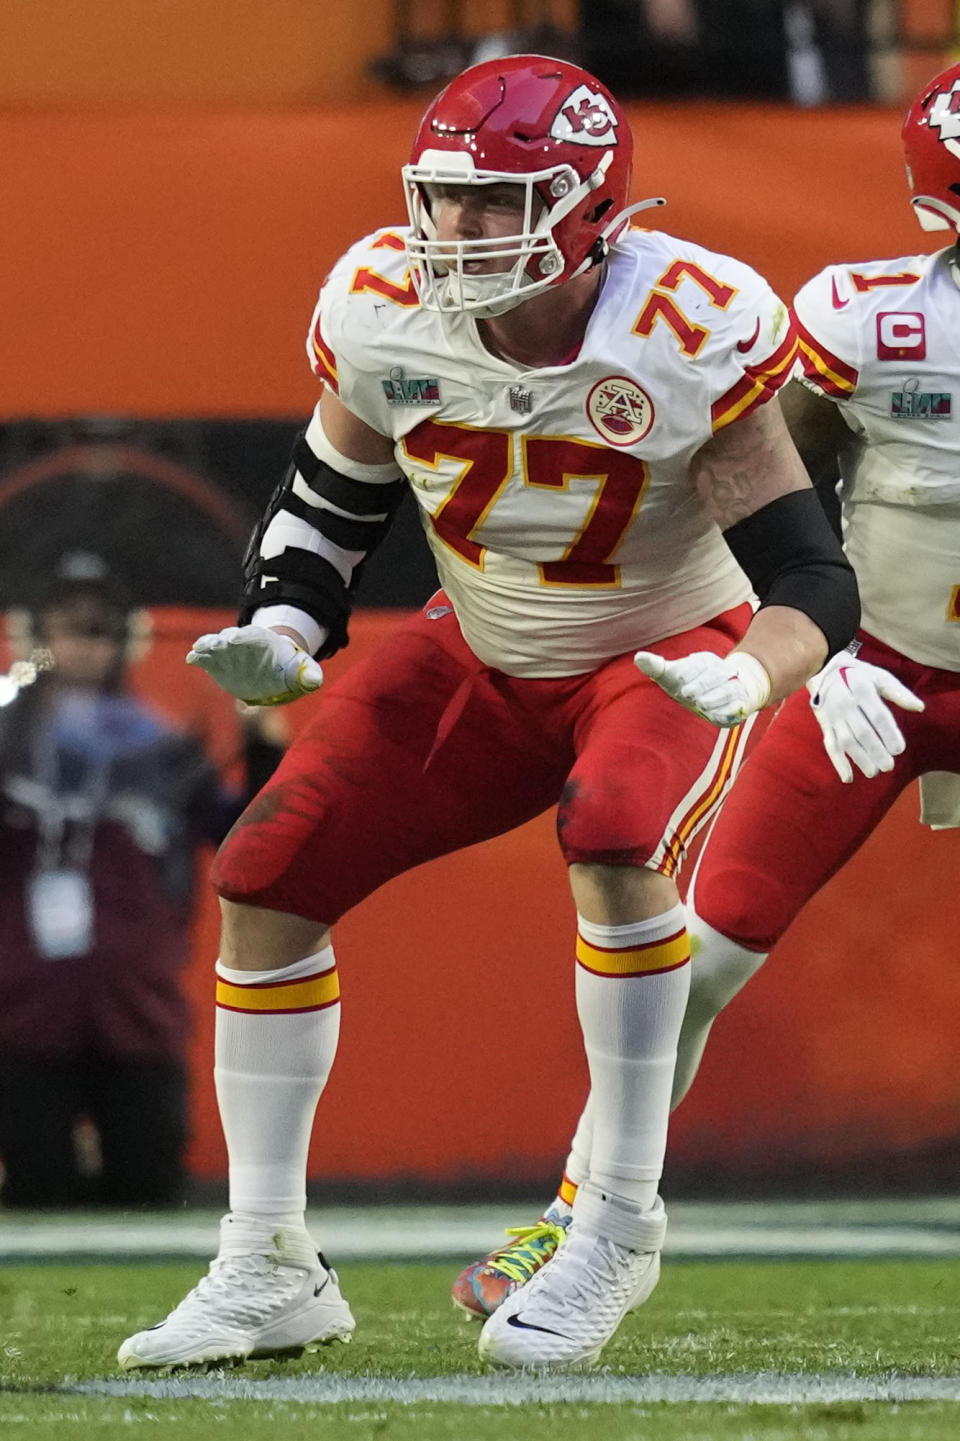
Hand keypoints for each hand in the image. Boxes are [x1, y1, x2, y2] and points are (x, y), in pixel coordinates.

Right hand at [186, 625, 322, 705]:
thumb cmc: (287, 669)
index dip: (245, 636)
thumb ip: (308, 674)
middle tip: (217, 644)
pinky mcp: (217, 662)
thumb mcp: (301, 670)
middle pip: (231, 637)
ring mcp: (227, 651)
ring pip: (215, 644)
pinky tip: (191, 659)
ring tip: (198, 650)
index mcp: (264, 641)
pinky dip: (198, 657)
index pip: (254, 635)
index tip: (236, 639)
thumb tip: (316, 680)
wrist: (272, 668)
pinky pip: (205, 657)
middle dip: (224, 640)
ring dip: (207, 645)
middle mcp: (242, 642)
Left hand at [634, 649, 770, 725]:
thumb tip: (637, 657)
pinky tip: (715, 716)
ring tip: (701, 704)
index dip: (688, 671)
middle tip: (686, 694)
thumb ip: (656, 667)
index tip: (677, 681)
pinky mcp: (741, 704)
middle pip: (715, 675)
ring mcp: (734, 687)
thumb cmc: (692, 682)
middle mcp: (722, 671)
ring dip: (714, 697)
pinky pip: (737, 707)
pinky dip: (727, 711)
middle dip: (701, 684)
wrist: (727, 691)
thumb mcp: (673, 674)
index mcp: (705, 661)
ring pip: (728, 690)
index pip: (699, 663)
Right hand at [806, 650, 924, 781]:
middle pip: (862, 732)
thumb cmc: (858, 674)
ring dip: (859, 758)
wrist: (822, 669)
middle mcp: (846, 704)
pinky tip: (848, 777)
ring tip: (873, 772)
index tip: (899, 749)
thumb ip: (899, 693)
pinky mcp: (825, 725)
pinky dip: (838, 762)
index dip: (888, 733)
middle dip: (876, 751)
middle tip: (888, 766)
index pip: (877, 716)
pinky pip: (830, 745)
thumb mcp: (880, 677)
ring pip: (846, 741)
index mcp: (862, 690)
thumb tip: (920, 708)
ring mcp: (833, 716)